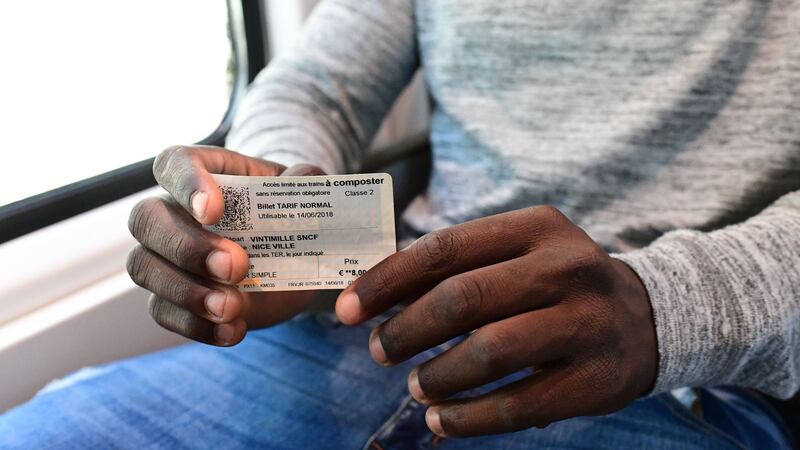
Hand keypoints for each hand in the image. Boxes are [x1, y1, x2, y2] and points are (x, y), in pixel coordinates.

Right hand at [127, 145, 324, 345]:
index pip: (174, 163)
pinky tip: (234, 330)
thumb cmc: (291, 212)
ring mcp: (165, 255)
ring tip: (232, 307)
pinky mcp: (171, 297)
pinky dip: (196, 326)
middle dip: (186, 247)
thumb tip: (304, 179)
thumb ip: (306, 179)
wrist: (294, 260)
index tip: (214, 211)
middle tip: (236, 267)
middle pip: (146, 218)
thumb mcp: (306, 191)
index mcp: (205, 172)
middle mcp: (173, 210)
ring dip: (186, 292)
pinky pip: (162, 311)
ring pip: (143, 267)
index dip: (185, 183)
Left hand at [335, 206, 656, 436]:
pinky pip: (518, 405)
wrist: (648, 317)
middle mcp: (565, 268)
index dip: (388, 280)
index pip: (446, 248)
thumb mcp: (521, 254)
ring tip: (416, 385)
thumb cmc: (559, 285)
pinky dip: (469, 417)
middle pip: (464, 298)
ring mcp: (585, 323)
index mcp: (537, 228)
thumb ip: (461, 267)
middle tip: (378, 351)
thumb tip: (378, 294)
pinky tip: (443, 417)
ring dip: (437, 375)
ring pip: (489, 351)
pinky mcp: (597, 379)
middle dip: (405, 329)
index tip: (347, 308)